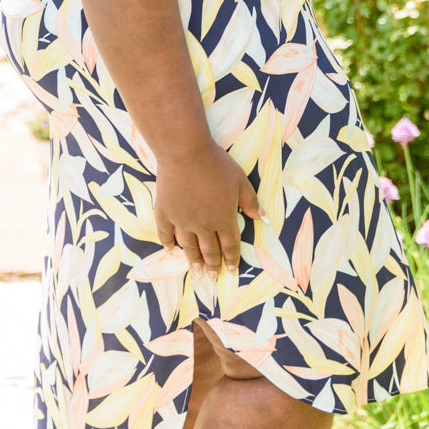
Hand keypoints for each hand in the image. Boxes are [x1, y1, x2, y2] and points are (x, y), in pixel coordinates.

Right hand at [154, 140, 261, 274]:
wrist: (184, 152)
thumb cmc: (216, 164)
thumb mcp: (240, 181)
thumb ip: (251, 202)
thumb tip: (263, 219)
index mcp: (224, 219)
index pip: (230, 245)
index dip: (231, 258)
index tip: (231, 269)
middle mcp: (203, 225)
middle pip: (209, 250)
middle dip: (213, 265)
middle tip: (213, 276)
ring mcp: (181, 221)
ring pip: (188, 246)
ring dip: (193, 260)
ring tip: (195, 270)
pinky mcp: (164, 213)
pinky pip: (165, 234)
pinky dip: (168, 244)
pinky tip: (171, 250)